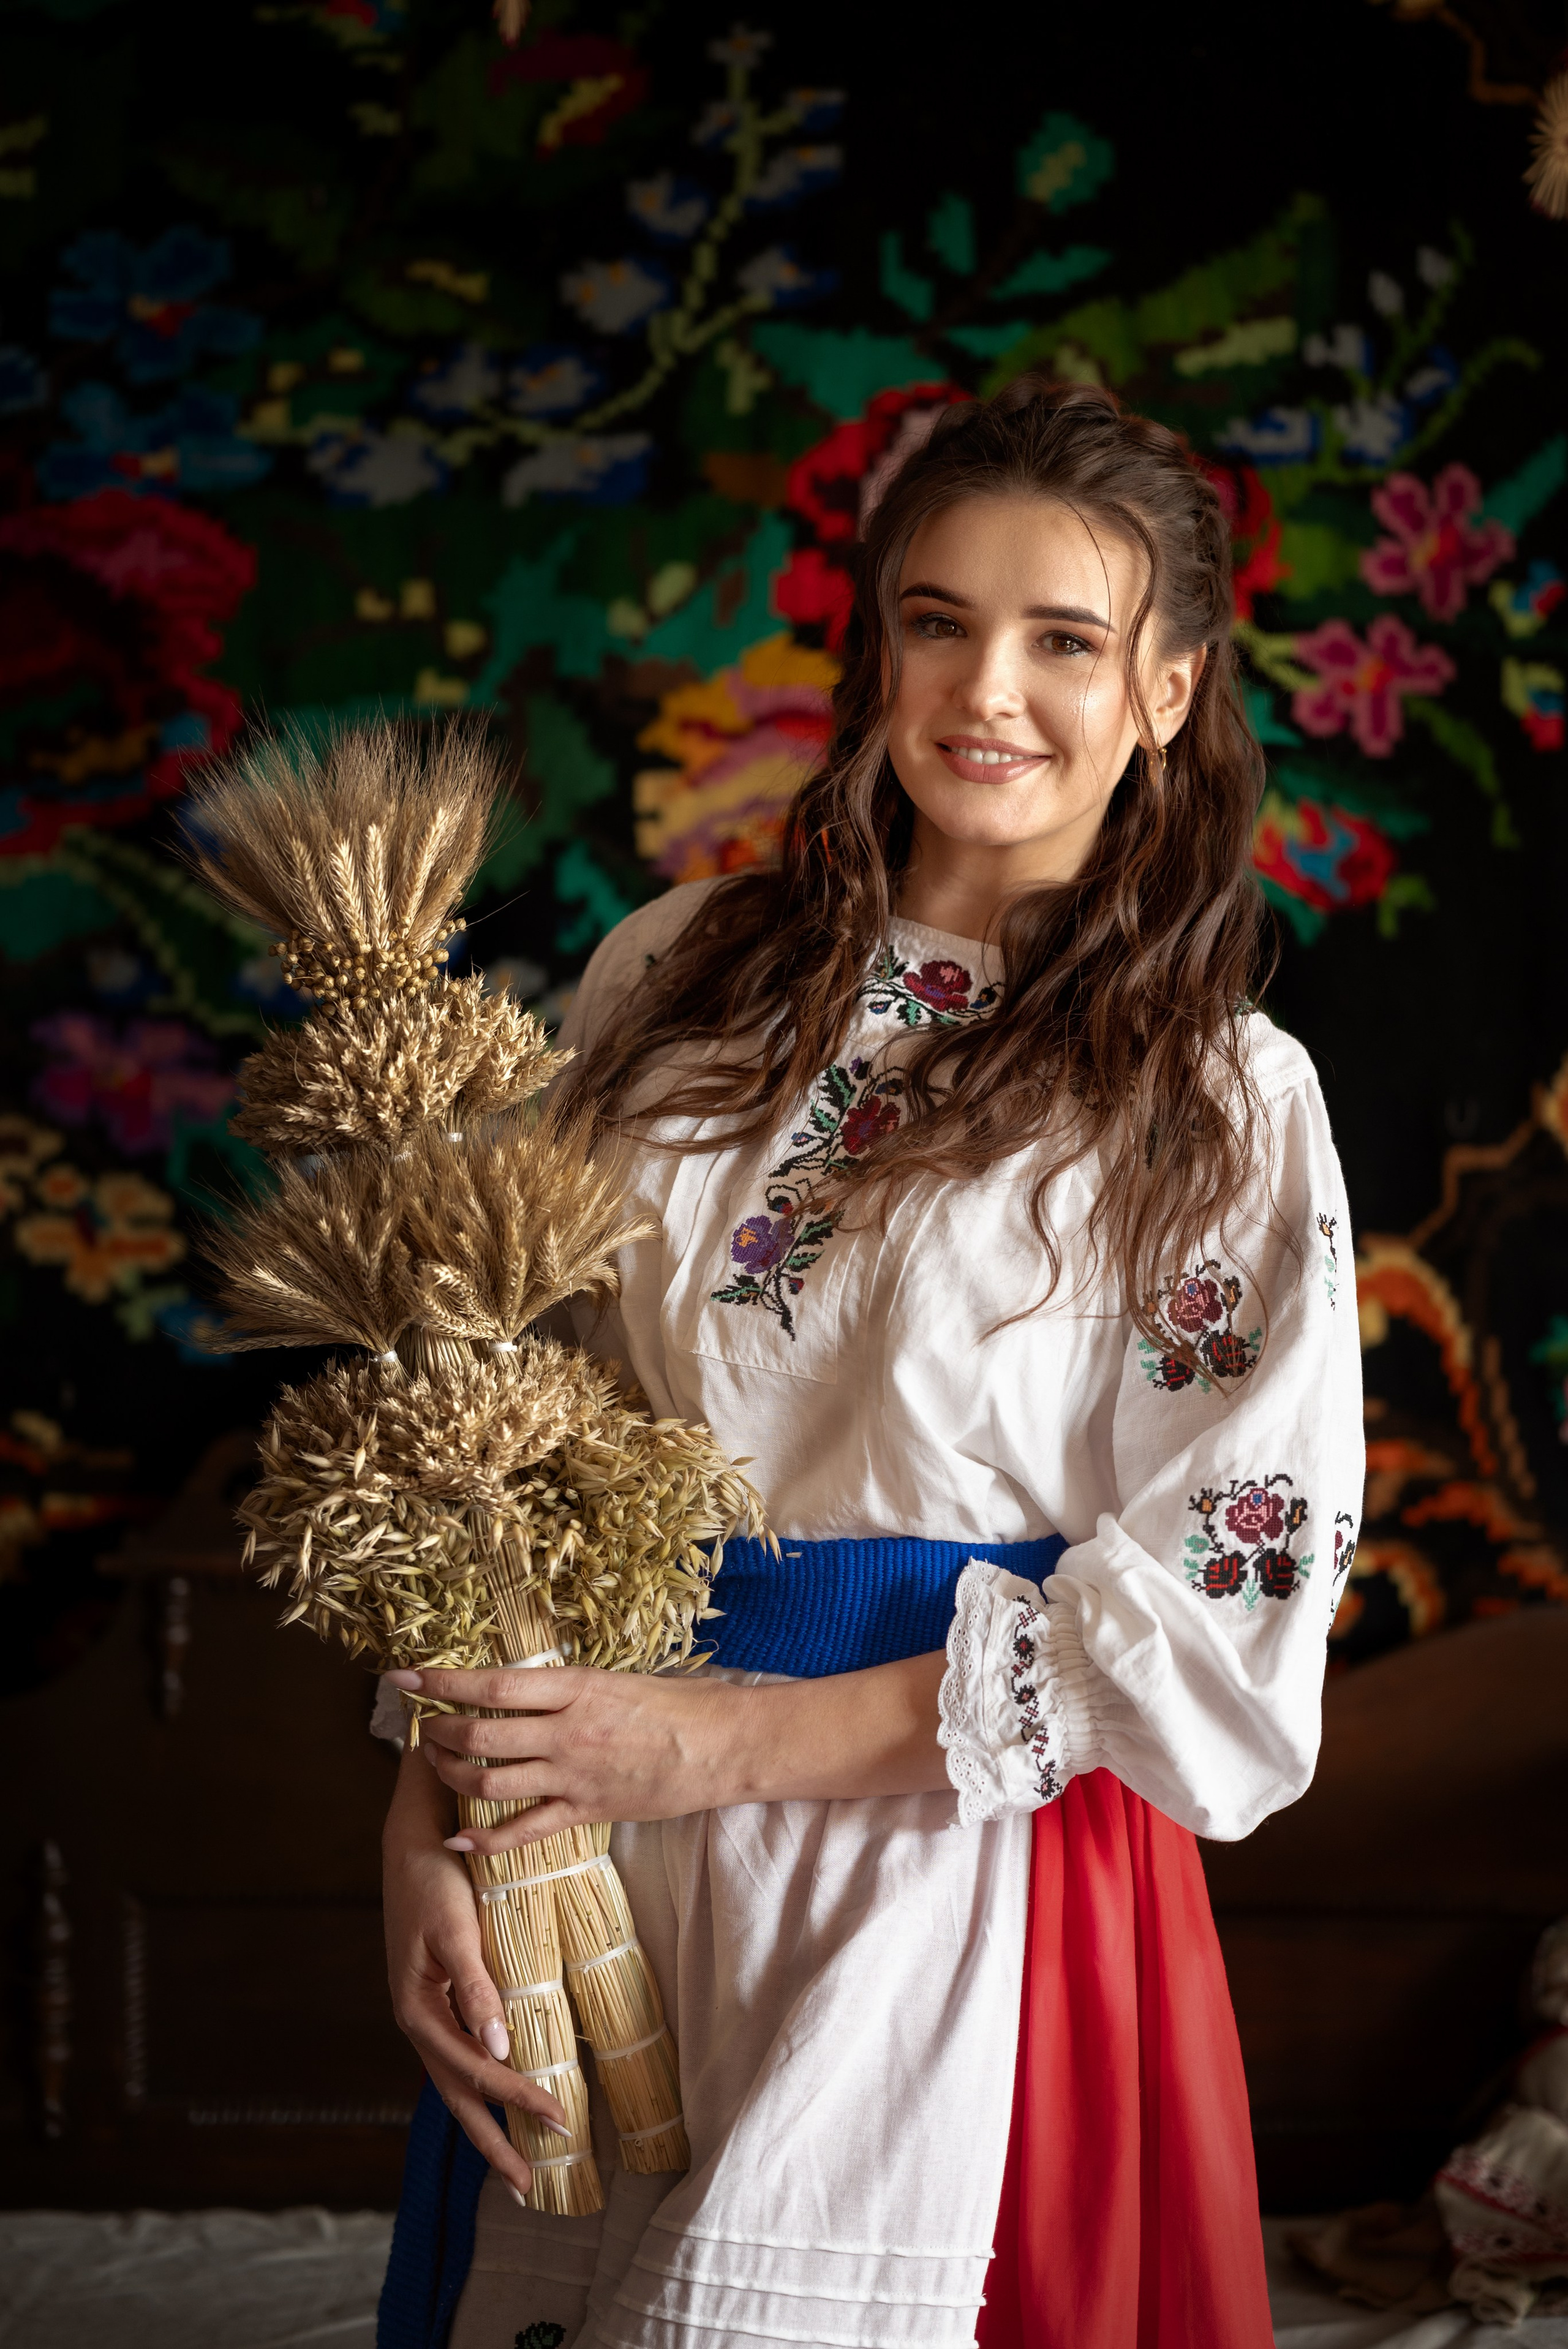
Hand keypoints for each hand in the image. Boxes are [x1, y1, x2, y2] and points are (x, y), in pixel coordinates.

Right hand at [382, 1738, 571, 2195]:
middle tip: (531, 2186)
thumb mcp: (456, 1930)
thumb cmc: (435, 1883)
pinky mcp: (438, 2000)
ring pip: (458, 2083)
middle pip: (459, 2098)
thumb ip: (477, 1988)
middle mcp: (420, 2022)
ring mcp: (426, 2014)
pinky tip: (503, 2094)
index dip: (518, 2101)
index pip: (477, 2073)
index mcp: (419, 2012)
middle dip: (495, 2143)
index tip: (561, 2121)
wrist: (412, 1844)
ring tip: (520, 2159)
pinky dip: (483, 2085)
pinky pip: (461, 2057)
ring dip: (489, 2121)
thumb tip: (500, 2049)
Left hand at [388, 1649, 951, 1856]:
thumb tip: (521, 1688)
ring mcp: (574, 1774)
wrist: (725, 1744)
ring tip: (439, 1766)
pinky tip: (457, 1837)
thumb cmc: (677, 1704)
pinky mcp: (587, 1810)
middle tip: (423, 1728)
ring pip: (492, 1780)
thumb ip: (567, 1690)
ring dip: (454, 1775)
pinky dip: (484, 1837)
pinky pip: (523, 1828)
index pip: (492, 1684)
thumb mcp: (616, 1681)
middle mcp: (567, 1729)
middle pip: (480, 1734)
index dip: (442, 1682)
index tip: (404, 1675)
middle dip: (440, 1733)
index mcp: (575, 1687)